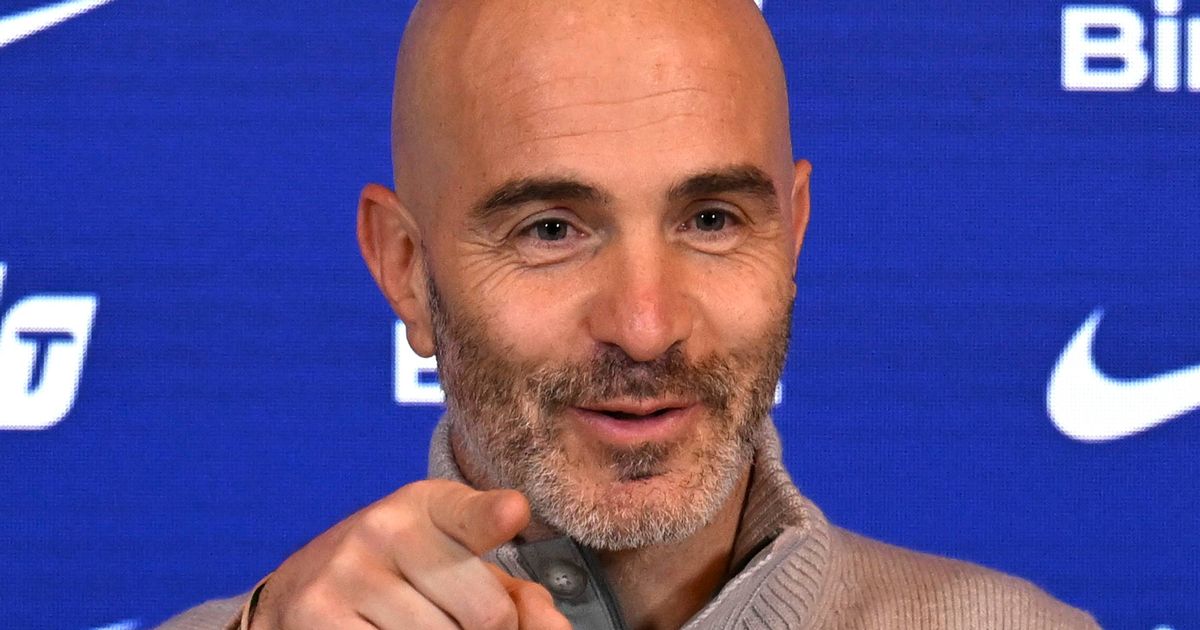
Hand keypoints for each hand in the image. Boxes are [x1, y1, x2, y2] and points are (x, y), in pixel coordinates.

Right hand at [249, 479, 570, 629]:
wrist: (297, 592)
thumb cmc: (398, 580)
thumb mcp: (454, 563)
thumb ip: (515, 592)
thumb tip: (554, 628)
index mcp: (427, 505)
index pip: (474, 513)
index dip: (497, 518)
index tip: (512, 514)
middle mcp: (385, 529)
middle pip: (487, 613)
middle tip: (464, 625)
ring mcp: (349, 575)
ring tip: (424, 628)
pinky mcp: (320, 618)